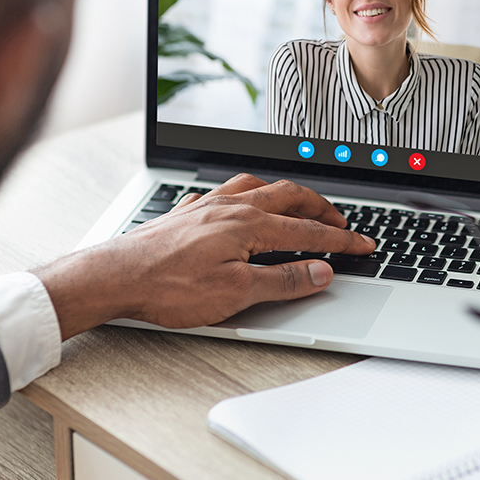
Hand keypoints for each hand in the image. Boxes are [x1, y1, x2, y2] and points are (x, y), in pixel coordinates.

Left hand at [34, 174, 375, 338]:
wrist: (116, 276)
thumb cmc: (169, 286)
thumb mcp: (236, 293)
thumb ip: (283, 280)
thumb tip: (320, 272)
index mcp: (249, 224)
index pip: (309, 230)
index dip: (340, 240)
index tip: (363, 245)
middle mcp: (232, 206)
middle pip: (289, 196)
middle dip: (321, 208)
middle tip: (341, 222)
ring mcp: (208, 205)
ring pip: (258, 187)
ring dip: (287, 194)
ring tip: (300, 204)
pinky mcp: (188, 212)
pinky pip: (228, 191)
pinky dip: (249, 194)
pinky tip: (243, 204)